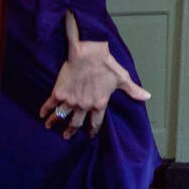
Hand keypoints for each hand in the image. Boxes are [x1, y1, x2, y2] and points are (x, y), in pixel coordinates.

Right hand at [39, 12, 151, 139]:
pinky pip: (50, 105)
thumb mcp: (122, 78)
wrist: (88, 53)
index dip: (92, 130)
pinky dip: (45, 111)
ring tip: (49, 126)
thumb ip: (133, 90)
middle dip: (71, 131)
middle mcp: (84, 105)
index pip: (96, 122)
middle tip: (67, 135)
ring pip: (61, 116)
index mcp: (99, 104)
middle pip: (76, 123)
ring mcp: (71, 100)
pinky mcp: (59, 92)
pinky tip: (42, 114)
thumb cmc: (106, 64)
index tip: (89, 135)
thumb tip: (147, 96)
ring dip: (55, 122)